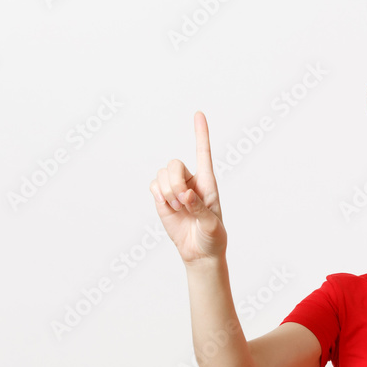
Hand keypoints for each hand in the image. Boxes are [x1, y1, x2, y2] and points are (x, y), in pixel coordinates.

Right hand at [149, 111, 226, 263]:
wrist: (199, 253)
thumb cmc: (212, 237)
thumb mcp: (212, 225)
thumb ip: (200, 208)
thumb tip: (185, 194)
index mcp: (208, 183)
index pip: (203, 153)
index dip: (201, 134)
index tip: (198, 114)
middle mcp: (190, 181)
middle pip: (174, 164)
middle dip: (174, 183)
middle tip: (183, 203)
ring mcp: (174, 189)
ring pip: (161, 174)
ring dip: (166, 192)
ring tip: (178, 209)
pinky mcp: (162, 198)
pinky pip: (153, 186)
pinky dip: (158, 196)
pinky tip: (167, 208)